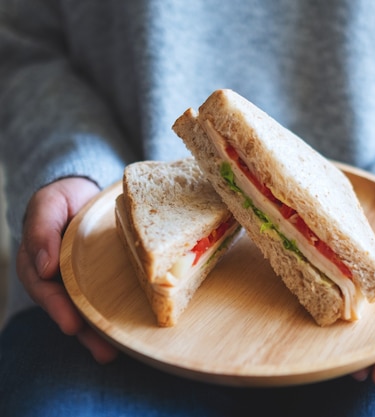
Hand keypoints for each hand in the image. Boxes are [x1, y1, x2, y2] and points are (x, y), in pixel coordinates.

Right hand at [17, 177, 117, 362]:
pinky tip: (132, 333)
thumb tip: (43, 266)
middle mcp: (59, 278)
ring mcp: (81, 281)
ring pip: (88, 311)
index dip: (57, 307)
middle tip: (102, 350)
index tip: (71, 324)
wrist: (88, 191)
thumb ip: (41, 230)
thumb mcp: (48, 204)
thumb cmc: (64, 198)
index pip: (45, 290)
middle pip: (68, 309)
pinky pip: (109, 299)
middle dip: (85, 333)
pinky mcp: (102, 280)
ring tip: (114, 353)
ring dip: (100, 334)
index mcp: (40, 262)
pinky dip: (117, 315)